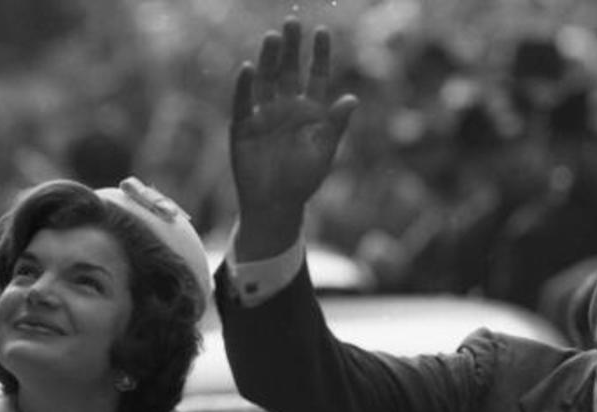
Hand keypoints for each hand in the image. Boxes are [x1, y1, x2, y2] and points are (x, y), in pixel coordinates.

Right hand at [230, 17, 356, 259]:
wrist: (275, 205)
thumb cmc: (302, 180)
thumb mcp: (323, 152)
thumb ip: (335, 125)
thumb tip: (352, 99)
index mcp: (311, 111)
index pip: (316, 76)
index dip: (319, 55)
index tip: (322, 32)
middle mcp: (286, 107)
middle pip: (289, 71)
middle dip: (291, 48)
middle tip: (292, 22)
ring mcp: (264, 115)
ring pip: (267, 80)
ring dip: (269, 60)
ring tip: (273, 38)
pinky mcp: (243, 127)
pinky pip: (244, 102)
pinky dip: (245, 87)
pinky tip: (248, 69)